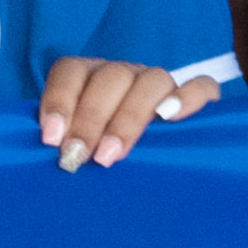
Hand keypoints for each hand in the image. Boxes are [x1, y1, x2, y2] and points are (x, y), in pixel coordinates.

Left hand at [37, 53, 232, 170]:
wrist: (151, 177)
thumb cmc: (101, 160)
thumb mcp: (81, 150)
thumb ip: (65, 144)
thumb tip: (47, 159)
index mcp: (90, 78)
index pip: (71, 70)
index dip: (59, 100)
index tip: (51, 138)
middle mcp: (124, 75)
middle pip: (110, 78)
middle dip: (90, 118)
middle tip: (78, 156)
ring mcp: (160, 83)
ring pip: (151, 81)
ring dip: (129, 117)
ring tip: (112, 154)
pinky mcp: (198, 96)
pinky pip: (200, 86)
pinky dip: (189, 97)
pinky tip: (172, 119)